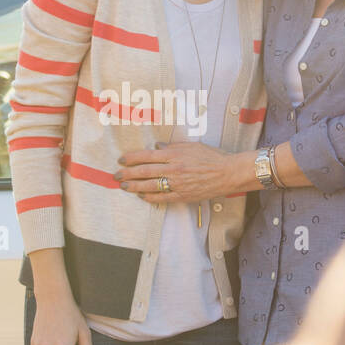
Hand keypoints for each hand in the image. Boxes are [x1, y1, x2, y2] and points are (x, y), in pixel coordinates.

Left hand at [114, 142, 243, 203]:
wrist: (227, 173)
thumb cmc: (212, 157)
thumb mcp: (192, 146)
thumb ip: (173, 147)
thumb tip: (156, 148)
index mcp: (175, 154)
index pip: (146, 156)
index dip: (131, 158)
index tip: (121, 160)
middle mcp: (173, 169)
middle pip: (144, 171)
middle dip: (127, 174)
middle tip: (116, 175)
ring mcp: (177, 184)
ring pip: (150, 186)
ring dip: (134, 186)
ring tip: (124, 186)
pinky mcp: (182, 195)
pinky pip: (161, 198)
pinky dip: (149, 197)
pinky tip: (141, 196)